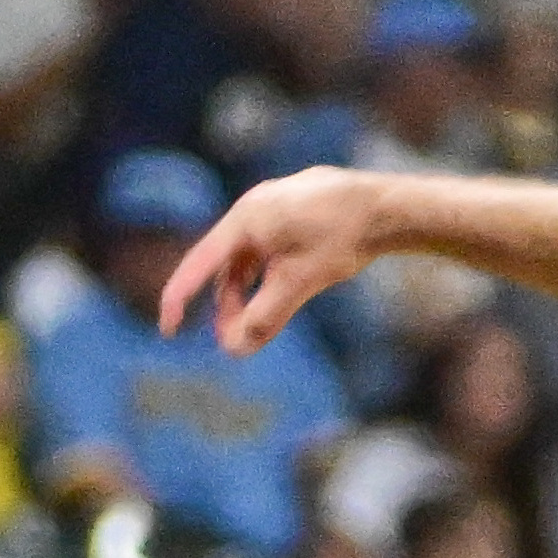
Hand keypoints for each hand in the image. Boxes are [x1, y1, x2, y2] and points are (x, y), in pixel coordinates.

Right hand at [159, 165, 384, 355]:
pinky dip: (266, 275)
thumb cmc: (342, 239)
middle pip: (225, 265)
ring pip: (249, 257)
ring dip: (247, 292)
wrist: (388, 207)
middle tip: (235, 341)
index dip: (180, 297)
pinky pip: (268, 248)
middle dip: (226, 305)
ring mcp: (275, 206)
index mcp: (245, 219)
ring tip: (256, 323)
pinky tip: (278, 294)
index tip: (168, 328)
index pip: (199, 264)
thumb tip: (234, 350)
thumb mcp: (299, 282)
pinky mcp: (296, 211)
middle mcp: (254, 207)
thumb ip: (265, 316)